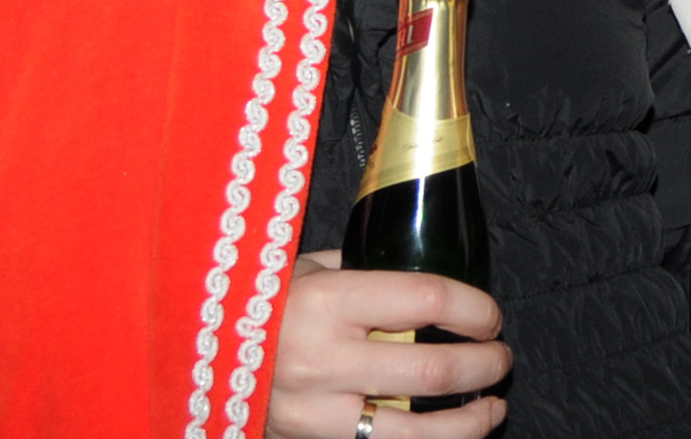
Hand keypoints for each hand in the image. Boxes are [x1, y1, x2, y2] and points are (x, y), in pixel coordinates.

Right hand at [269, 251, 510, 437]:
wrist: (190, 350)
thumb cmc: (258, 301)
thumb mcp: (305, 268)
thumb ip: (362, 269)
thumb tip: (424, 271)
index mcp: (326, 301)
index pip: (424, 299)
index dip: (473, 308)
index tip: (490, 314)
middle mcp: (322, 360)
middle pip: (430, 369)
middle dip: (482, 365)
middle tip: (500, 358)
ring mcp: (315, 413)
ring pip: (414, 430)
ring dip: (468, 422)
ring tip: (492, 408)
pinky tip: (452, 438)